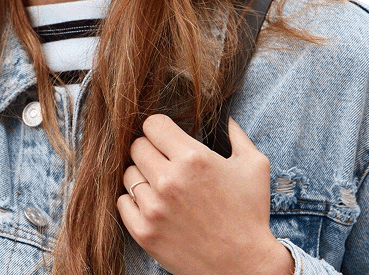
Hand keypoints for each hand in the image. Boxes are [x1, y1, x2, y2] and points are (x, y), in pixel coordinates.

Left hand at [117, 115, 292, 274]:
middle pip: (136, 146)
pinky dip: (134, 202)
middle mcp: (169, 180)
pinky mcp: (144, 231)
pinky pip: (122, 201)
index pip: (152, 124)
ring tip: (162, 188)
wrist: (245, 267)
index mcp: (194, 158)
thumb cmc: (250, 215)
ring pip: (127, 173)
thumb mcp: (254, 168)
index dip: (160, 130)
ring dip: (142, 177)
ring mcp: (154, 207)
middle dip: (150, 151)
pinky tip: (154, 206)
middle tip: (165, 164)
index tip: (167, 140)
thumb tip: (227, 117)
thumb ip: (238, 136)